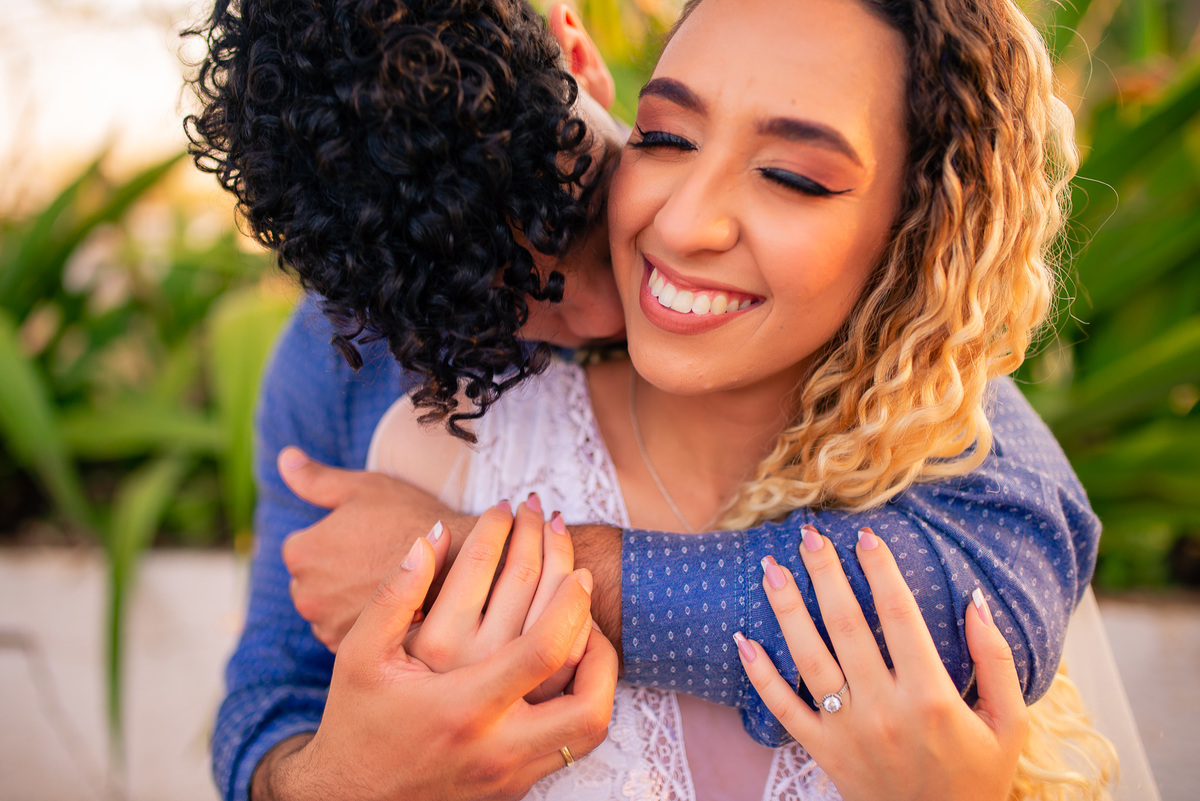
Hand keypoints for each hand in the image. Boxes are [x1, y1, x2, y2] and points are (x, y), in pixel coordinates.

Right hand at [255, 530, 617, 800]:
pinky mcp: (517, 787)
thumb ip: (397, 593)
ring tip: (585, 627)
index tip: (573, 566)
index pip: (542, 649)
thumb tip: (435, 534)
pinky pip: (572, 743)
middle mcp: (496, 745)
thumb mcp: (361, 654)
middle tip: (584, 588)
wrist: (349, 800)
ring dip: (600, 673)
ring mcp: (512, 773)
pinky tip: (567, 666)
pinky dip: (582, 700)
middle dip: (601, 638)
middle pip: (588, 698)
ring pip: (591, 727)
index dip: (568, 600)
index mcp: (461, 706)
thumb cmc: (355, 720)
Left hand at [278, 447, 472, 650]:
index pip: (305, 547)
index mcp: (300, 552)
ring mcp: (327, 625)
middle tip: (378, 560)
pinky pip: (348, 632)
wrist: (456, 562)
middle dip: (337, 574)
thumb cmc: (410, 519)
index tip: (368, 538)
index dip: (338, 541)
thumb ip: (316, 479)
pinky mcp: (352, 647)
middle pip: (314, 581)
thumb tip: (285, 457)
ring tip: (385, 582)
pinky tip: (391, 606)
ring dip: (348, 601)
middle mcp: (304, 594)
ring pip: (330, 609)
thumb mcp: (362, 488)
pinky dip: (363, 621)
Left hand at [736, 525, 1027, 800]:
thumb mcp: (1010, 722)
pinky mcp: (824, 751)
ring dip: (786, 609)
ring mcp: (848, 731)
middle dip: (825, 574)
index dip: (881, 570)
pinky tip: (743, 639)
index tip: (866, 535)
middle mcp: (885, 710)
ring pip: (809, 658)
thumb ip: (995, 658)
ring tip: (771, 568)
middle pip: (846, 625)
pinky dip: (760, 674)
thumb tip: (975, 598)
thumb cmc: (979, 775)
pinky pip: (783, 708)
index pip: (900, 616)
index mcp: (932, 697)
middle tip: (809, 535)